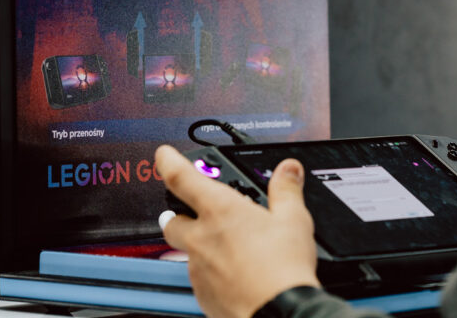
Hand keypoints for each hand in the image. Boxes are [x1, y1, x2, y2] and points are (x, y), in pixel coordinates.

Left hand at [156, 145, 320, 317]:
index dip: (167, 161)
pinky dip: (210, 271)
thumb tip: (288, 170)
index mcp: (220, 211)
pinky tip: (233, 273)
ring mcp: (198, 268)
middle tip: (193, 211)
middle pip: (172, 219)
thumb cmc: (283, 270)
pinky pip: (198, 277)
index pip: (181, 177)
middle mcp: (201, 238)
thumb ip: (286, 190)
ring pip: (185, 251)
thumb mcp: (294, 220)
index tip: (163, 154)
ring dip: (198, 245)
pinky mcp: (202, 294)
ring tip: (227, 246)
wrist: (278, 313)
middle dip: (177, 213)